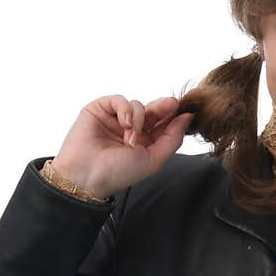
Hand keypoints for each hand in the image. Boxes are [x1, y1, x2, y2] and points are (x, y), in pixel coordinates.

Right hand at [51, 94, 194, 199]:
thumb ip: (173, 139)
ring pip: (137, 105)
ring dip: (138, 119)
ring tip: (130, 138)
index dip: (172, 117)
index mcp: (145, 143)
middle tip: (171, 104)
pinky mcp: (100, 110)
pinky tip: (124, 123)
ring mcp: (115, 119)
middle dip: (163, 108)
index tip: (184, 112)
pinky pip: (119, 100)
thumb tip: (187, 117)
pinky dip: (125, 109)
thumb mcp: (154, 160)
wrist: (88, 175)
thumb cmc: (119, 173)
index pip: (163, 124)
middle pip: (152, 111)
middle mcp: (131, 130)